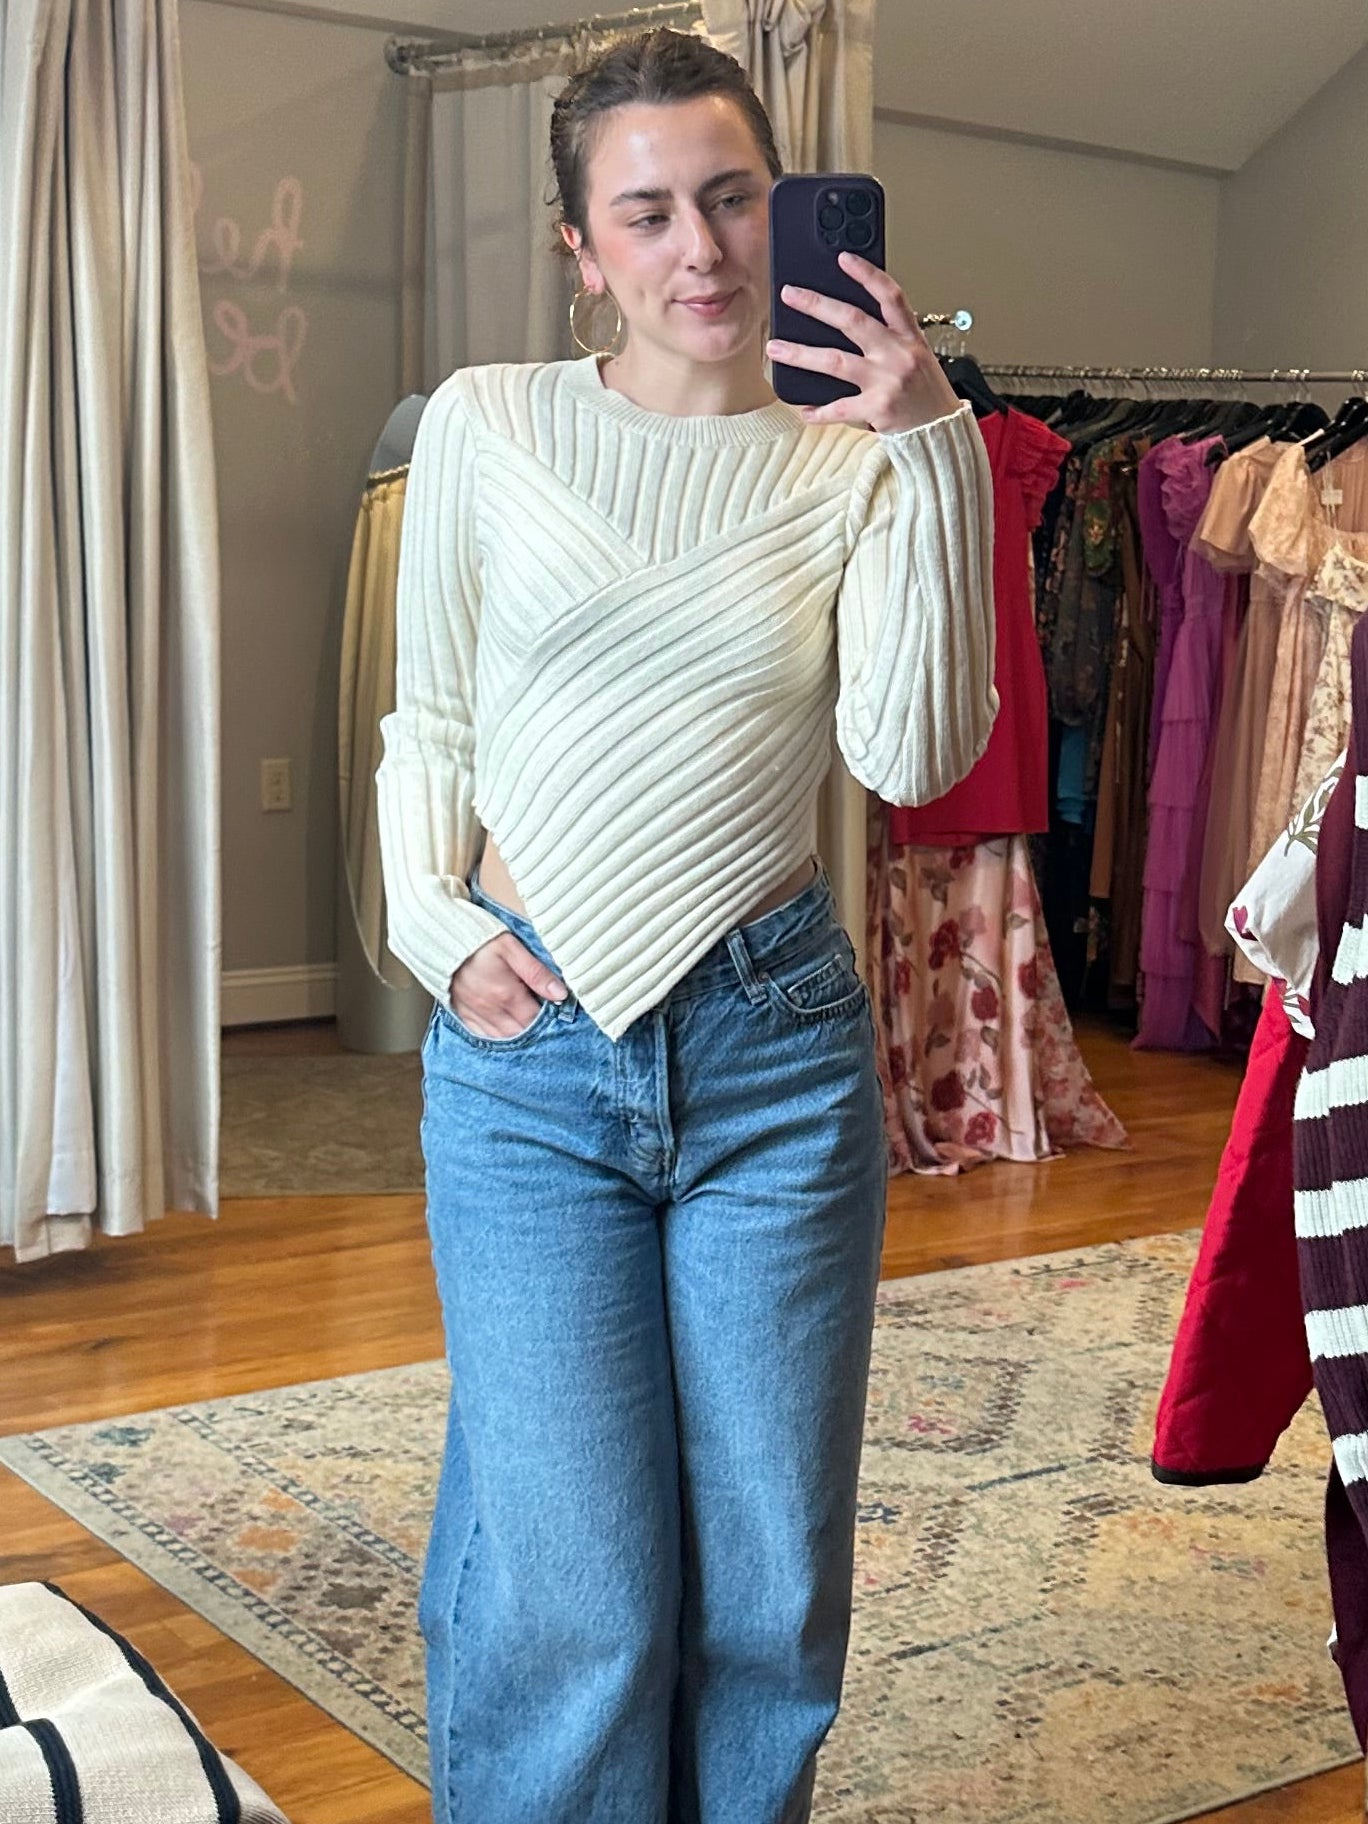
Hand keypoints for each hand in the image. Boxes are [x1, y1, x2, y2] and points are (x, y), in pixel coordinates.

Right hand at [449, 933, 566, 1038]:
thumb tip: (560, 993)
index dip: (549, 1019)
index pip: (535, 1019)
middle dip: (534, 1030)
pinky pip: (481, 1035)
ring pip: (501, 1038)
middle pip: (520, 1033)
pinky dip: (495, 1036)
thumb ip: (536, 972)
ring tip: (527, 1027)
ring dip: (516, 1035)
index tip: (557, 1013)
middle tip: (545, 1021)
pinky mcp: (462, 1012)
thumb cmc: (479, 939)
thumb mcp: (511, 948)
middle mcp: (490, 1009)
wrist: (440, 936)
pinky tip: (504, 1031)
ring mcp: (474, 1013)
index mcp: (506, 994)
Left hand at [766, 252, 960, 431]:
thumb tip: (848, 321)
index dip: (867, 274)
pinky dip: (819, 411)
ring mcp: (887, 381)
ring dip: (801, 353)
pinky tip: (803, 410)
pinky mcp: (878, 408)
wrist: (941, 431)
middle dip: (817, 305)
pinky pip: (840, 407)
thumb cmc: (926, 393)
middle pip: (852, 321)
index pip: (890, 296)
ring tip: (775, 348)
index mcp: (909, 337)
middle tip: (790, 294)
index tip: (843, 259)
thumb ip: (890, 338)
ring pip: (835, 361)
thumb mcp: (916, 356)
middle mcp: (898, 354)